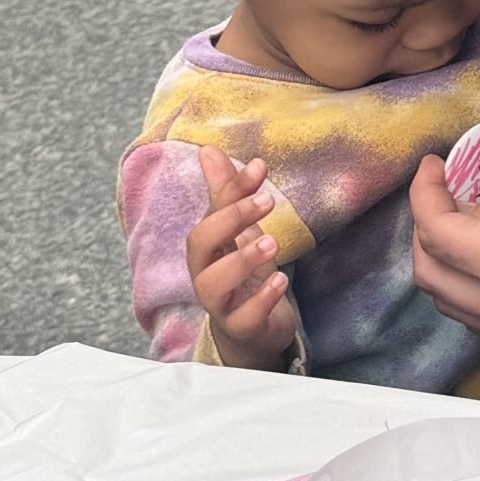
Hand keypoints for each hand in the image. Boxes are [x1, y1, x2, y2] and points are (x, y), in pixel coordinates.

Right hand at [186, 147, 296, 369]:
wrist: (252, 331)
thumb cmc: (243, 276)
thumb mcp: (239, 233)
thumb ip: (227, 193)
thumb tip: (208, 149)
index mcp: (206, 246)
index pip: (211, 211)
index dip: (233, 189)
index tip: (261, 165)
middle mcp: (205, 272)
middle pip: (199, 244)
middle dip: (230, 219)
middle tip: (268, 200)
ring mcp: (219, 303)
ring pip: (214, 284)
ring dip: (242, 260)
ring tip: (273, 243)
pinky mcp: (239, 327)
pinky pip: (243, 317)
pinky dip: (261, 299)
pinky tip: (280, 281)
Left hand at [409, 166, 479, 343]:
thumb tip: (476, 206)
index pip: (437, 235)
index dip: (425, 194)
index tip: (433, 166)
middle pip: (433, 279)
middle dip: (425, 232)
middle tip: (443, 193)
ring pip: (458, 306)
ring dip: (447, 263)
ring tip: (467, 220)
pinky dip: (477, 284)